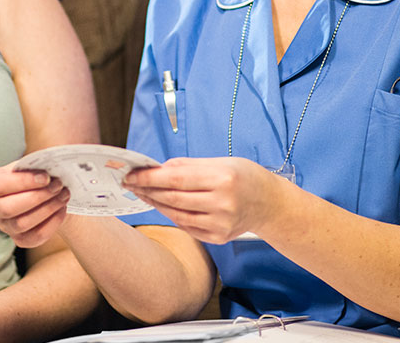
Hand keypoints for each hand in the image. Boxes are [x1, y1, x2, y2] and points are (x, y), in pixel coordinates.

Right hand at [0, 165, 69, 248]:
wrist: (42, 192)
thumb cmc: (34, 174)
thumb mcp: (30, 164)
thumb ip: (36, 163)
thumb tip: (53, 163)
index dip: (23, 182)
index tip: (46, 177)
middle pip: (8, 208)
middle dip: (37, 197)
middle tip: (58, 185)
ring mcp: (5, 225)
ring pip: (22, 223)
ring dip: (47, 209)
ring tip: (64, 195)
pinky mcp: (20, 239)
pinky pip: (35, 237)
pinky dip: (52, 223)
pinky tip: (62, 208)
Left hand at [123, 157, 286, 244]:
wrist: (269, 203)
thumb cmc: (244, 177)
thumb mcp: (220, 162)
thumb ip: (187, 165)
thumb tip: (156, 168)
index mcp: (222, 179)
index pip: (175, 179)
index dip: (149, 178)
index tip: (130, 175)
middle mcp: (222, 204)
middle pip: (173, 198)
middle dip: (147, 190)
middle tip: (130, 183)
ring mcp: (220, 224)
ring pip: (176, 214)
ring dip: (155, 204)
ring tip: (142, 193)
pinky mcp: (218, 238)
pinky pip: (186, 226)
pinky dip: (171, 215)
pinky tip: (161, 205)